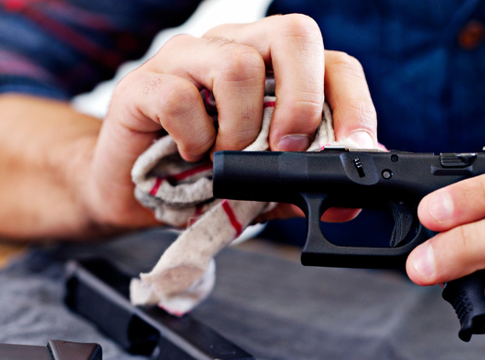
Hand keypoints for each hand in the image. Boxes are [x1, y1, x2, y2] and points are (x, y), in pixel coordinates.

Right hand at [80, 14, 376, 227]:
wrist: (130, 195)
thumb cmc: (199, 179)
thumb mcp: (264, 190)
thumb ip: (303, 187)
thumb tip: (349, 201)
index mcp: (272, 68)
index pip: (331, 61)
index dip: (353, 103)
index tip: (354, 148)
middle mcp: (233, 48)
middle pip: (292, 33)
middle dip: (303, 99)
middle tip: (287, 149)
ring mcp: (186, 60)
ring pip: (237, 65)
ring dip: (241, 129)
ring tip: (225, 157)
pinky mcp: (142, 84)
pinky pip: (179, 97)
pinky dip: (193, 138)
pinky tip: (190, 155)